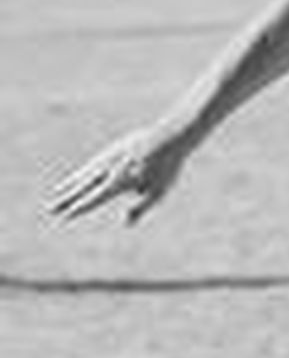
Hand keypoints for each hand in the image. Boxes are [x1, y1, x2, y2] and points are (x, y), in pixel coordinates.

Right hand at [48, 124, 192, 223]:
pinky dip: (82, 173)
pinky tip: (77, 178)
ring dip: (70, 184)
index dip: (78, 208)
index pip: (93, 198)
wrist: (170, 135)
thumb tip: (125, 222)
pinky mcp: (114, 149)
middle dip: (66, 198)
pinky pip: (94, 164)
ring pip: (85, 173)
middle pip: (83, 186)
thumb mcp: (158, 191)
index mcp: (119, 181)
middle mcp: (110, 168)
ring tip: (57, 194)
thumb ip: (140, 208)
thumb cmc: (166, 167)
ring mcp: (110, 157)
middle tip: (50, 209)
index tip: (64, 216)